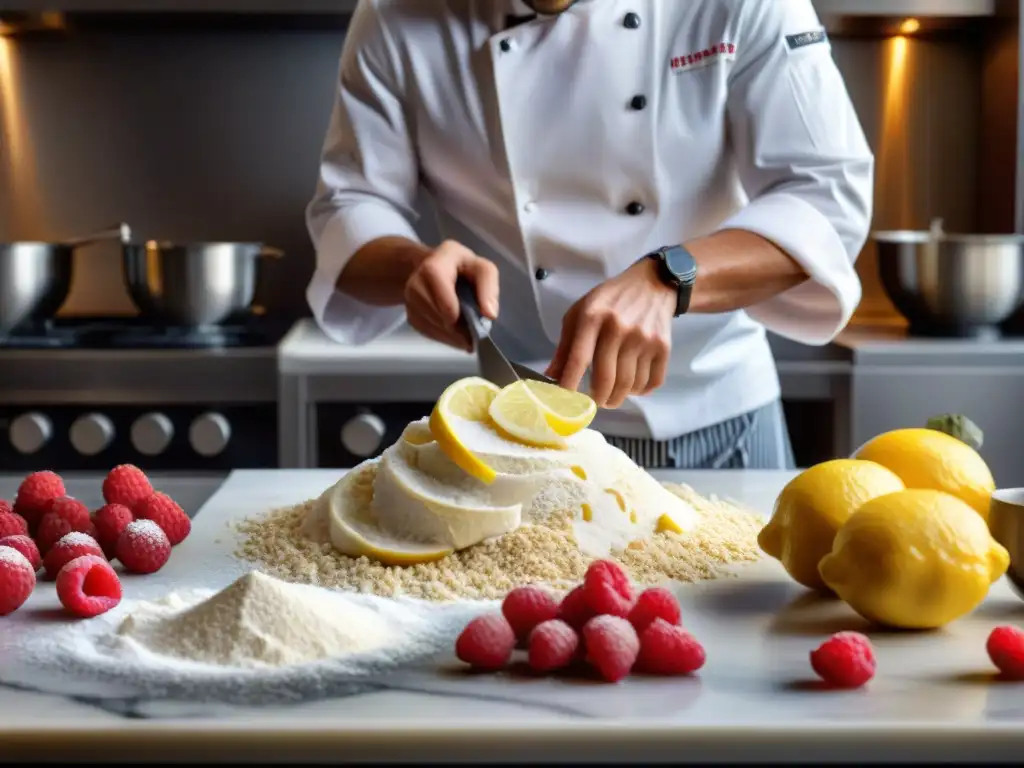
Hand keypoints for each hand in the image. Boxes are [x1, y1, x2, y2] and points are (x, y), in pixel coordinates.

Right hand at [404, 240, 498, 350]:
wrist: (436, 270)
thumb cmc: (463, 269)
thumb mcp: (482, 268)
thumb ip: (489, 288)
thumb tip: (490, 315)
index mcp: (435, 264)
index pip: (438, 286)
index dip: (453, 308)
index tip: (469, 323)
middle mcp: (416, 280)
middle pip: (436, 312)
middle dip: (457, 326)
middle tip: (474, 333)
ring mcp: (409, 299)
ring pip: (432, 325)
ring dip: (452, 334)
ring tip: (467, 332)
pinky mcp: (410, 315)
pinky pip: (428, 332)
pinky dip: (445, 337)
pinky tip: (456, 334)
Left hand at [546, 258, 674, 408]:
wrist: (652, 284)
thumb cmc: (610, 300)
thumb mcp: (580, 313)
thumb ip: (565, 346)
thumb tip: (551, 377)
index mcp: (592, 317)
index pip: (578, 359)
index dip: (570, 385)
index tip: (565, 402)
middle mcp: (618, 328)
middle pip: (606, 379)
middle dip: (596, 399)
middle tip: (593, 402)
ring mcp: (643, 338)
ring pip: (628, 385)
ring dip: (617, 398)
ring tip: (611, 396)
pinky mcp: (662, 346)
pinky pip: (651, 382)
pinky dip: (639, 392)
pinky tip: (631, 387)